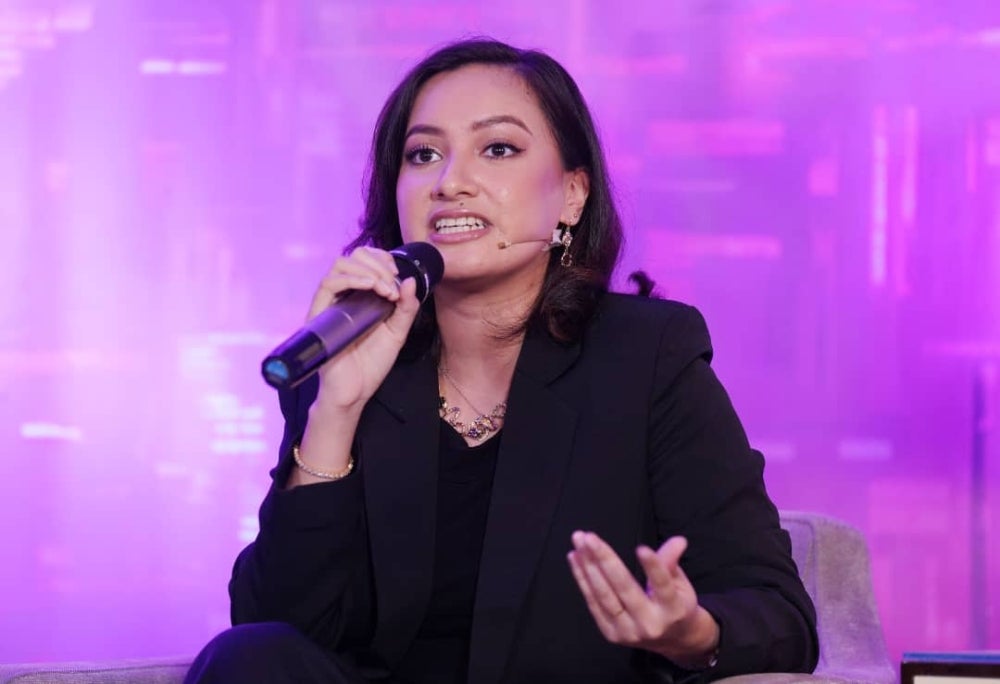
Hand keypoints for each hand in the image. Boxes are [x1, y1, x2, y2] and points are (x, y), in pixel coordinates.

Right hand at [307, 246, 420, 412]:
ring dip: (368, 270)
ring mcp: (330, 304)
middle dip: (378, 263)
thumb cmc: (371, 364)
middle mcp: (343, 296)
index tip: (398, 276)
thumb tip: (410, 280)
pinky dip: (352, 279)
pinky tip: (371, 287)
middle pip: (353, 257)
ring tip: (385, 289)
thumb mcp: (397, 332)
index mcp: (360, 296)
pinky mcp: (319, 314)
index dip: (383, 259)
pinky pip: (328, 284)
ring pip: (340, 265)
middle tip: (393, 285)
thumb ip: (406, 308)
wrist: (355, 392)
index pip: (365, 260)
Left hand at [567, 531, 719, 667]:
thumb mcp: (681, 584)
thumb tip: (678, 540)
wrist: (672, 641)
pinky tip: (575, 559)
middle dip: (604, 560)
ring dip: (587, 566)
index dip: (653, 567)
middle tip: (590, 537)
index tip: (641, 548)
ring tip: (579, 543)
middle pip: (625, 588)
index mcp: (673, 610)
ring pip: (604, 595)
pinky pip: (593, 603)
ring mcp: (628, 631)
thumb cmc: (675, 605)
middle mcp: (650, 624)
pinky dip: (582, 579)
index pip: (663, 586)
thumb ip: (672, 561)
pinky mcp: (611, 634)